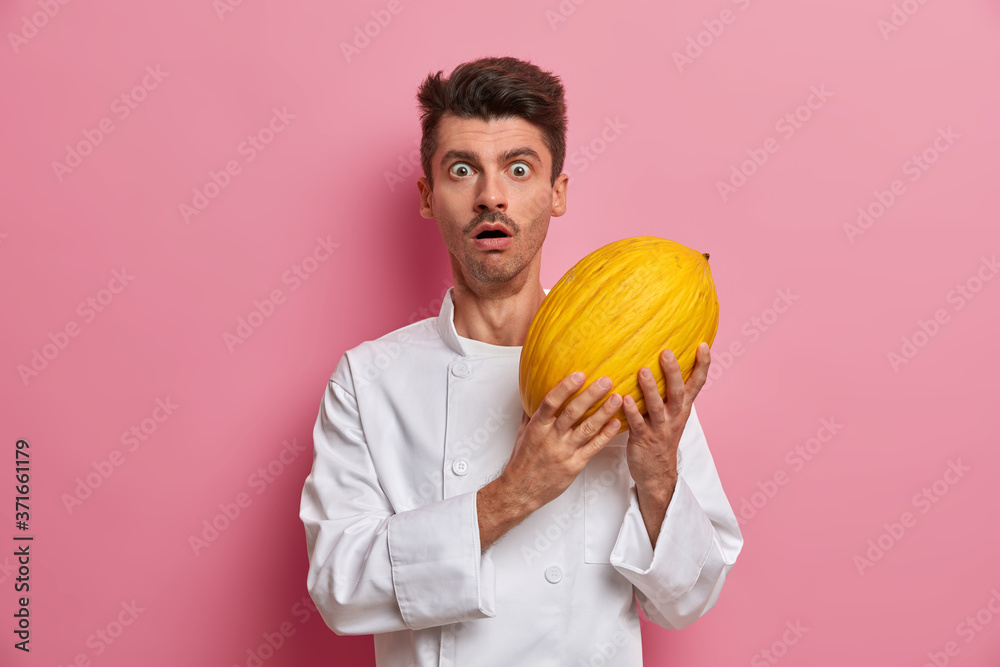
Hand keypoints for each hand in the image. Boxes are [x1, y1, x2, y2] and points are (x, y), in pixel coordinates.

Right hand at [476, 371, 621, 549]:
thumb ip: (531, 413)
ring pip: (587, 428)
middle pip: (573, 412)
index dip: (565, 387)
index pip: (551, 402)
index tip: (579, 374)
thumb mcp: (522, 434)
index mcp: (537, 427)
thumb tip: (534, 393)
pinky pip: (593, 448)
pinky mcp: (574, 466)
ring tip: (617, 398)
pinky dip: (606, 435)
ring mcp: (563, 452)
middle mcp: (551, 438)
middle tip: (606, 381)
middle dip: (591, 395)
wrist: (521, 491)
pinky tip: (616, 424)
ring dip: (603, 412)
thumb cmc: (522, 461)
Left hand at [621, 342, 710, 544]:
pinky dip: (631, 412)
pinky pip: (637, 423)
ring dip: (649, 389)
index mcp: (682, 407)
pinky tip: (623, 399)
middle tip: (666, 352)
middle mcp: (674, 416)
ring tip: (642, 371)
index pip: (697, 384)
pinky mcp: (643, 439)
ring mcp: (660, 428)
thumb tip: (666, 361)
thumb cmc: (661, 435)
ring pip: (656, 407)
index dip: (702, 365)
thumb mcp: (672, 413)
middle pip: (677, 391)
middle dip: (673, 372)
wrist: (657, 472)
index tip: (704, 345)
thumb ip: (670, 391)